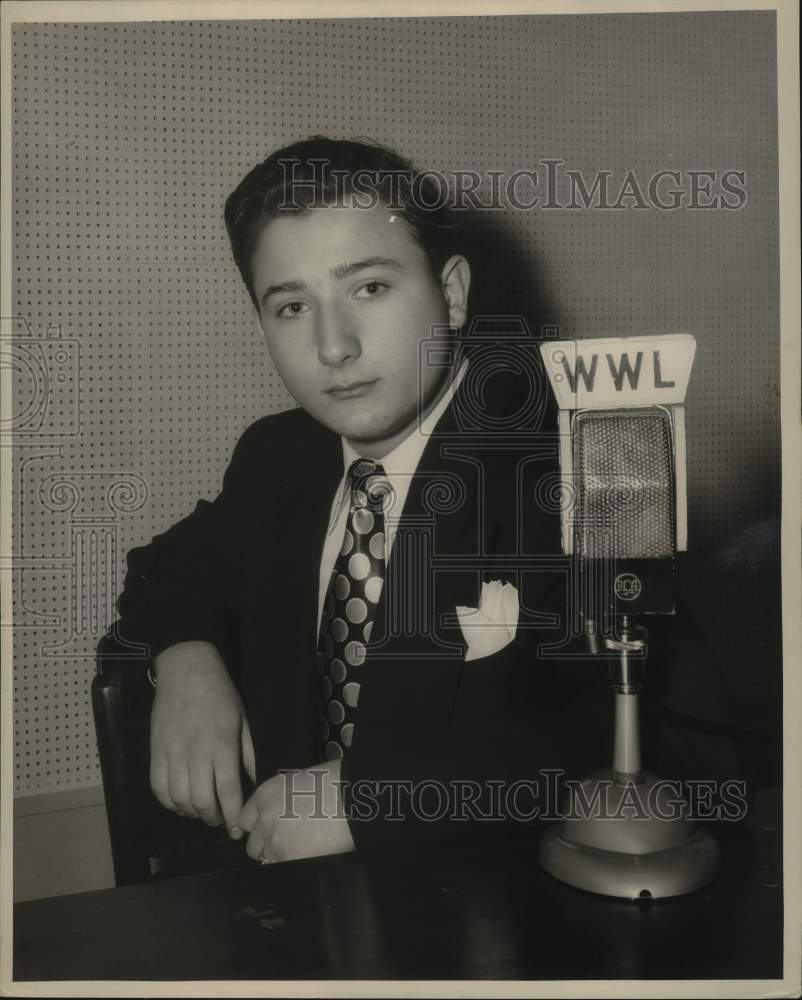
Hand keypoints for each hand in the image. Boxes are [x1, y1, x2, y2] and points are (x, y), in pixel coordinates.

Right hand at [149, 641, 255, 836]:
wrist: (186, 670)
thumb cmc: (220, 694)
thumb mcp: (243, 720)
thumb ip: (248, 753)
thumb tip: (256, 781)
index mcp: (221, 745)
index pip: (228, 791)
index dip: (233, 815)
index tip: (237, 828)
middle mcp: (195, 753)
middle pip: (202, 801)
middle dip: (213, 818)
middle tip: (220, 820)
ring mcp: (172, 753)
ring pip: (178, 799)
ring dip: (191, 813)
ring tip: (202, 812)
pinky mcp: (155, 751)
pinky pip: (158, 787)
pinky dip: (169, 802)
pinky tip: (180, 803)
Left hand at [239, 759, 354, 862]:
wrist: (350, 799)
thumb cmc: (334, 783)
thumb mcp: (300, 780)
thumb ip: (284, 798)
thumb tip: (287, 809)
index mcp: (266, 793)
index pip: (246, 818)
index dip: (258, 825)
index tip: (268, 829)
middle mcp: (263, 817)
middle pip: (252, 842)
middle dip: (266, 844)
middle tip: (286, 842)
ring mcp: (272, 839)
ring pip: (265, 857)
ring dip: (277, 856)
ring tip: (298, 851)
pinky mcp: (285, 857)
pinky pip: (280, 866)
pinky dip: (290, 864)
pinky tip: (306, 856)